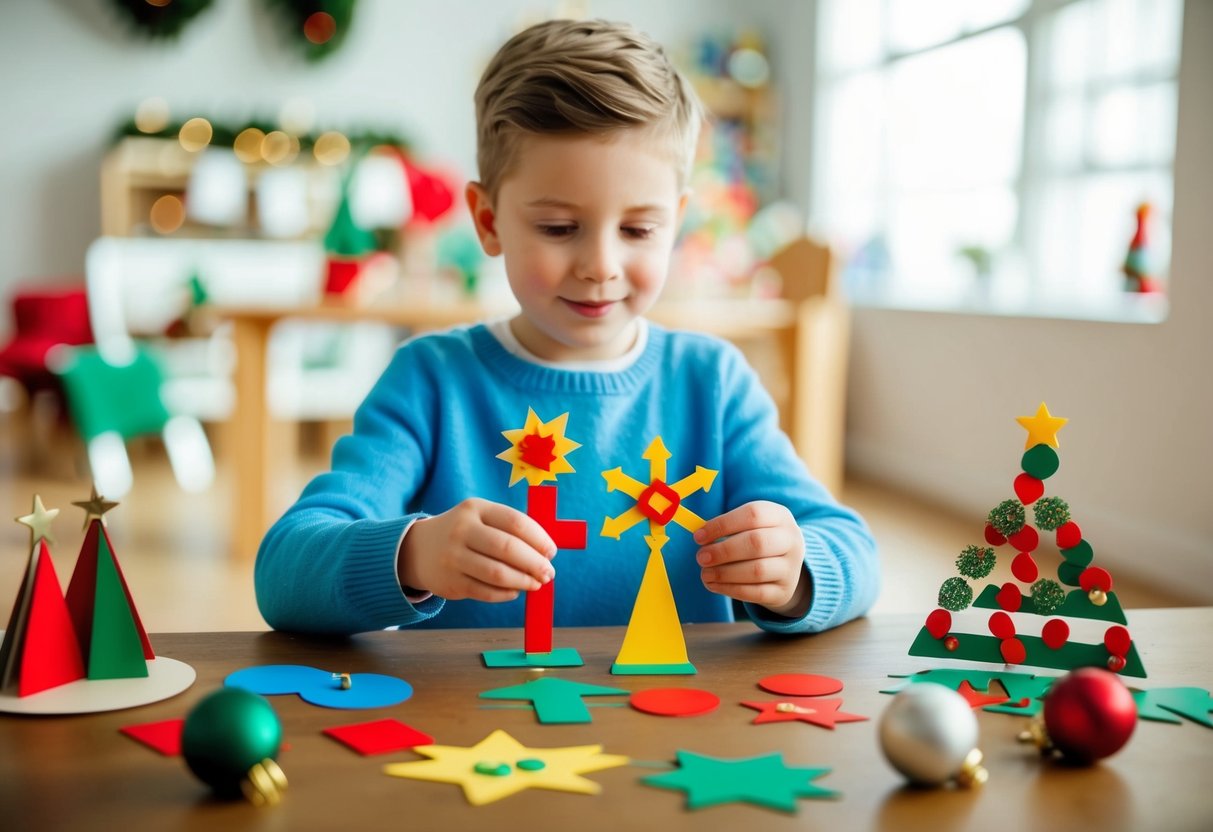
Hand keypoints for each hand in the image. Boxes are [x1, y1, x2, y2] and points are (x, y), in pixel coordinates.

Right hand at [399, 499, 555, 601]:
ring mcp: (453, 557)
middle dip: (534, 563)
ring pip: (497, 573)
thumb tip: (546, 552)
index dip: (539, 539)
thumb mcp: (481, 518)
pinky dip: (505, 593)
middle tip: (549, 573)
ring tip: (536, 584)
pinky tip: (515, 591)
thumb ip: (510, 529)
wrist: (418, 550)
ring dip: (523, 581)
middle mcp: (462, 530)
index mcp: (476, 509)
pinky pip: (485, 591)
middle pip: (507, 548)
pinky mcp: (450, 582)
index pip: (515, 522)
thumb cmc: (465, 533)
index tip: (551, 552)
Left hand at [693, 500, 808, 616]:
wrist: (785, 567)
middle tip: (701, 557)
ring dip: (725, 573)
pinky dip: (730, 589)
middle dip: (724, 551)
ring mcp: (791, 567)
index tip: (699, 537)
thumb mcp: (748, 526)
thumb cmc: (757, 540)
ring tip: (704, 573)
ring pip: (757, 571)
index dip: (723, 525)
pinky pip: (756, 593)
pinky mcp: (784, 591)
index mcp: (779, 516)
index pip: (753, 515)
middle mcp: (791, 540)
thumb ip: (726, 529)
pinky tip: (714, 585)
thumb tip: (701, 537)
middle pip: (757, 543)